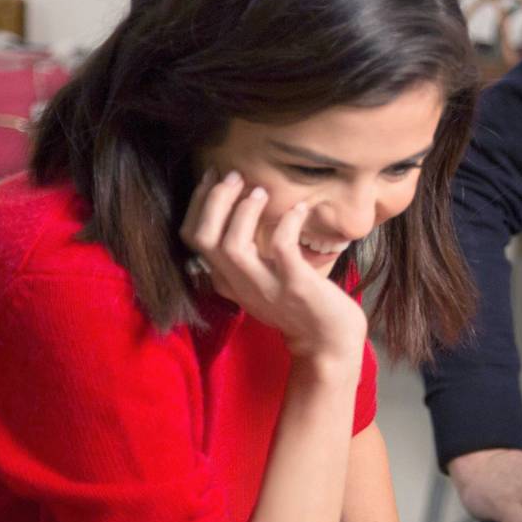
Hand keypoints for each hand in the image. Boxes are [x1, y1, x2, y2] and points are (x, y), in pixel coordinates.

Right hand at [180, 169, 366, 365]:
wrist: (328, 344)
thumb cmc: (299, 306)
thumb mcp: (261, 283)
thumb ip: (246, 259)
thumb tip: (242, 212)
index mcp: (228, 280)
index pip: (193, 239)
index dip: (198, 204)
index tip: (213, 177)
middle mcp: (239, 285)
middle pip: (204, 239)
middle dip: (214, 200)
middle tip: (234, 176)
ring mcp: (266, 287)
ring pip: (232, 246)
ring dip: (244, 212)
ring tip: (261, 191)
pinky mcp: (296, 287)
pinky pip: (282, 249)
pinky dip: (287, 223)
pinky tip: (300, 209)